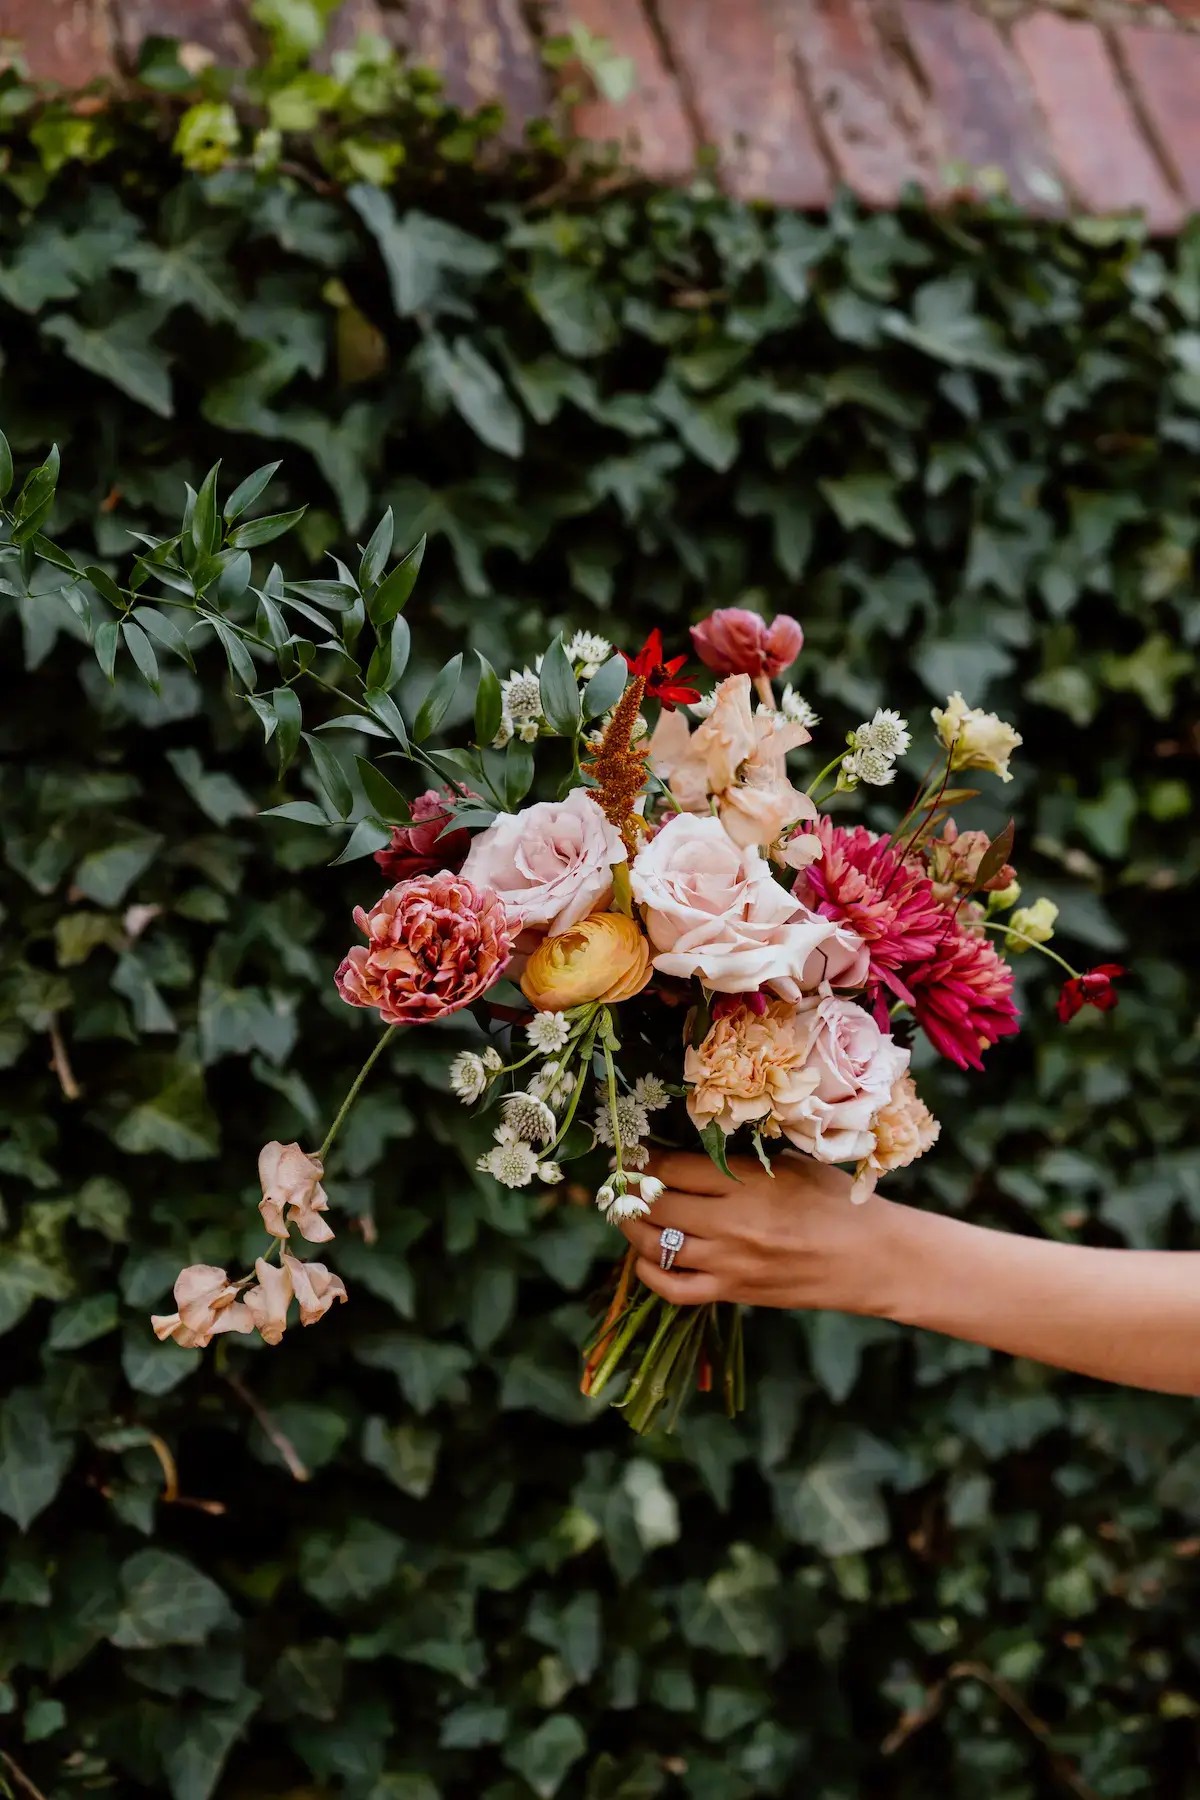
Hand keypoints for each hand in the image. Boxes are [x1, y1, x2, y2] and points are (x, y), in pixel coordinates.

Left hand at [617, 1149, 893, 1313]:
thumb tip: (688, 1148)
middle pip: (655, 1204)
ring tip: (627, 1210)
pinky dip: (650, 1274)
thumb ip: (738, 1160)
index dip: (643, 1158)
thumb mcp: (789, 1164)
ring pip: (654, 1245)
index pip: (671, 1168)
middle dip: (629, 1188)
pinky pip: (675, 1289)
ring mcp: (729, 1263)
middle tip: (621, 1177)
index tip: (633, 1150)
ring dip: (631, 1226)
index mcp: (746, 1184)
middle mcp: (731, 1225)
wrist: (872, 1259)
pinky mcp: (734, 1292)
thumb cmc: (836, 1201)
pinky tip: (644, 1258)